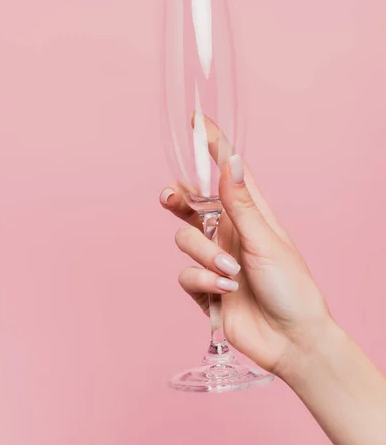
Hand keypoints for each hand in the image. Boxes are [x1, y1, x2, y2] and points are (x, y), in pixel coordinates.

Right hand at [160, 152, 330, 376]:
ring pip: (185, 239)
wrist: (290, 339)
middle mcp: (228, 231)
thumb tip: (231, 161)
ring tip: (231, 273)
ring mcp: (214, 258)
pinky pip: (185, 274)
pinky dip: (203, 282)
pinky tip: (225, 291)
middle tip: (170, 196)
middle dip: (177, 197)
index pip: (226, 171)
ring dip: (204, 256)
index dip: (211, 145)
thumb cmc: (291, 286)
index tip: (196, 121)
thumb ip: (241, 204)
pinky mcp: (203, 286)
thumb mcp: (266, 241)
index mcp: (249, 212)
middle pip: (191, 202)